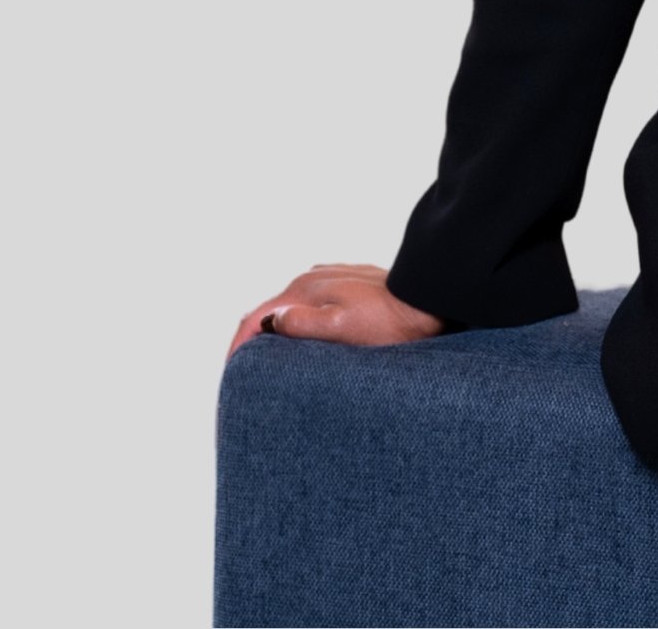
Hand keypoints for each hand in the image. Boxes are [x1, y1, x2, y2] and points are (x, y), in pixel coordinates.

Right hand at [227, 263, 448, 357]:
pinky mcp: (343, 286)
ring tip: (265, 367)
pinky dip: (293, 325)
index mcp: (304, 290)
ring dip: (270, 334)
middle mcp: (310, 279)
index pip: (254, 318)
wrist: (427, 301)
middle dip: (249, 342)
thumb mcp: (343, 328)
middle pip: (266, 312)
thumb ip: (303, 323)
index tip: (230, 378)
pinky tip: (300, 344)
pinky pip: (306, 306)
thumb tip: (270, 322)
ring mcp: (327, 280)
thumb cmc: (389, 321)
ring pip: (286, 308)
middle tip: (241, 379)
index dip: (237, 348)